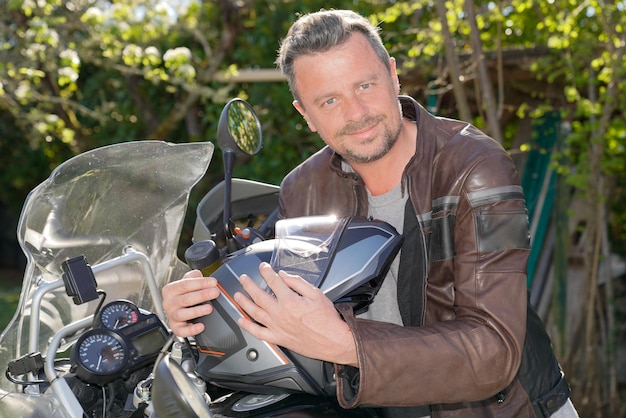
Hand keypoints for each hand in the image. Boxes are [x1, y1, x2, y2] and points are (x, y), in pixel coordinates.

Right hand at [161, 269, 219, 336]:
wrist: (177, 309)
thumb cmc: (183, 294)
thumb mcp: (186, 282)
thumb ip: (192, 276)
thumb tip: (199, 274)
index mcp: (171, 290)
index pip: (186, 284)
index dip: (201, 283)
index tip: (213, 282)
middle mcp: (169, 303)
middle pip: (186, 299)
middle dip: (202, 295)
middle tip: (215, 293)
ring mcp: (171, 316)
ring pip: (183, 314)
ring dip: (197, 311)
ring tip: (209, 308)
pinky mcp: (175, 328)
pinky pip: (182, 331)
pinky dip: (192, 330)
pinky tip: (201, 326)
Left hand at [234, 262, 356, 365]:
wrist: (333, 340)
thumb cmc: (327, 320)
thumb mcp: (316, 294)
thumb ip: (297, 282)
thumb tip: (284, 276)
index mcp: (290, 300)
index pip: (273, 281)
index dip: (266, 272)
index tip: (263, 267)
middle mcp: (280, 314)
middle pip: (259, 295)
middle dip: (249, 284)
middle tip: (244, 278)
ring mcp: (277, 327)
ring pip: (254, 312)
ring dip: (243, 302)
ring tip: (237, 295)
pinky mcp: (278, 339)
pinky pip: (258, 332)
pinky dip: (247, 326)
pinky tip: (241, 320)